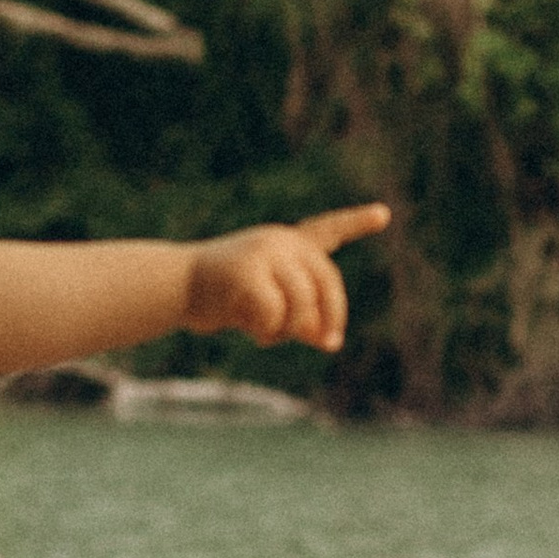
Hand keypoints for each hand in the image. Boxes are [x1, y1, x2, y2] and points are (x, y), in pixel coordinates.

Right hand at [183, 202, 390, 352]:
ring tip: (266, 335)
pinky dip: (267, 332)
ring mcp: (264, 252)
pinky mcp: (247, 271)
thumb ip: (300, 317)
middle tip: (331, 343)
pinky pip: (274, 314)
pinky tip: (247, 329)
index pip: (327, 231)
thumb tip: (329, 339)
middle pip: (326, 282)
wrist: (175, 287)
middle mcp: (280, 241)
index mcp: (286, 245)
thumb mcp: (269, 306)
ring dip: (290, 331)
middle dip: (330, 317)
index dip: (356, 222)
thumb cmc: (221, 297)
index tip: (384, 213)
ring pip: (302, 303)